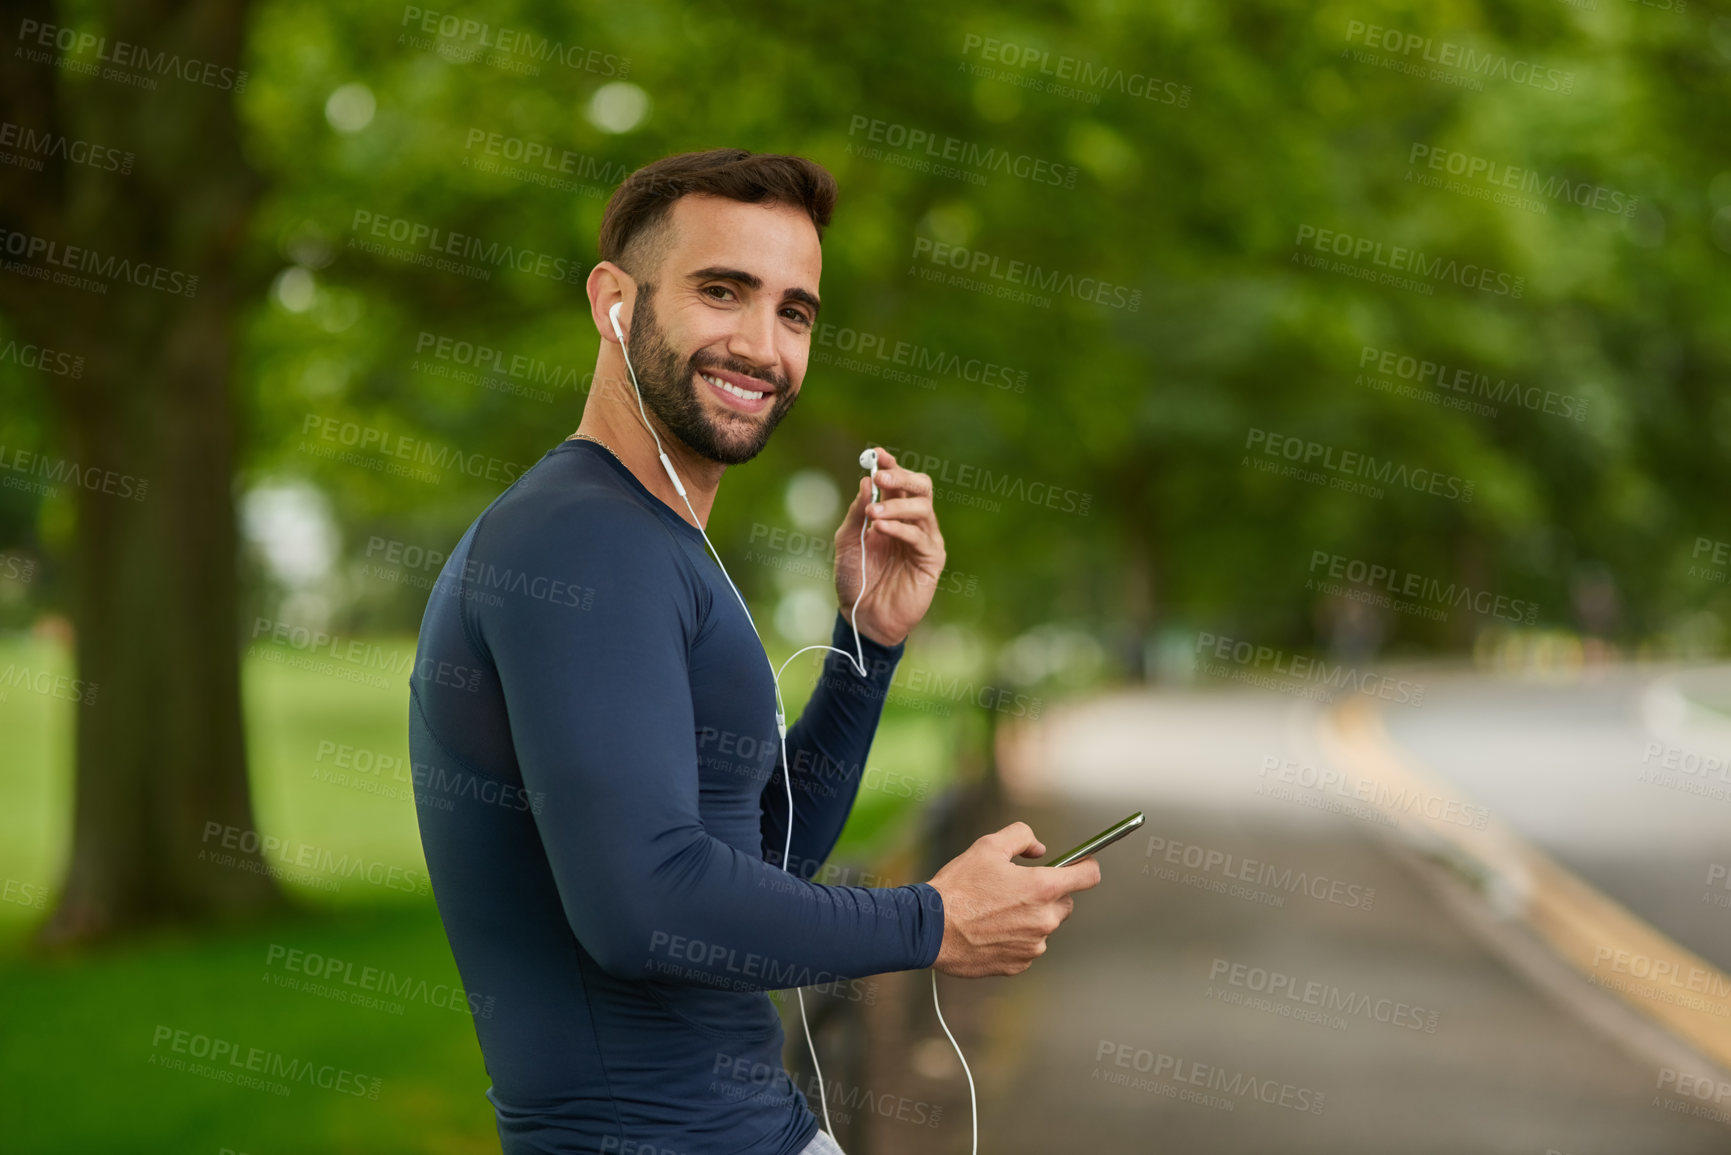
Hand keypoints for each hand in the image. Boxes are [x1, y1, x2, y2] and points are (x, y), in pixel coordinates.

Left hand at [834, 447, 944, 647]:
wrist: (862, 617)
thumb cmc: (855, 578)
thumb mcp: (847, 541)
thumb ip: (856, 512)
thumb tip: (866, 482)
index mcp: (894, 514)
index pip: (899, 482)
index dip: (891, 465)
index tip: (877, 454)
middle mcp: (913, 523)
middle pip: (920, 487)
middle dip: (902, 478)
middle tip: (881, 478)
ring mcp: (925, 540)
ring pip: (923, 508)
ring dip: (897, 506)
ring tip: (873, 515)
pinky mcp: (931, 560)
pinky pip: (920, 536)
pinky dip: (901, 528)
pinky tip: (882, 529)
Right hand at [926, 822, 1101, 977]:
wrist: (930, 928)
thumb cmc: (958, 888)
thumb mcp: (988, 846)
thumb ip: (1022, 837)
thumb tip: (1039, 849)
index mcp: (1042, 888)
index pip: (1088, 876)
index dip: (1086, 867)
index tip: (1082, 865)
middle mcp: (1044, 920)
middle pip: (1065, 903)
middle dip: (1048, 895)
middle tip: (1016, 888)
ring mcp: (1033, 946)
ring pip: (1043, 926)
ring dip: (1029, 918)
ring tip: (995, 911)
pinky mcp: (1018, 964)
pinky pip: (1027, 947)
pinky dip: (1015, 938)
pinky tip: (990, 930)